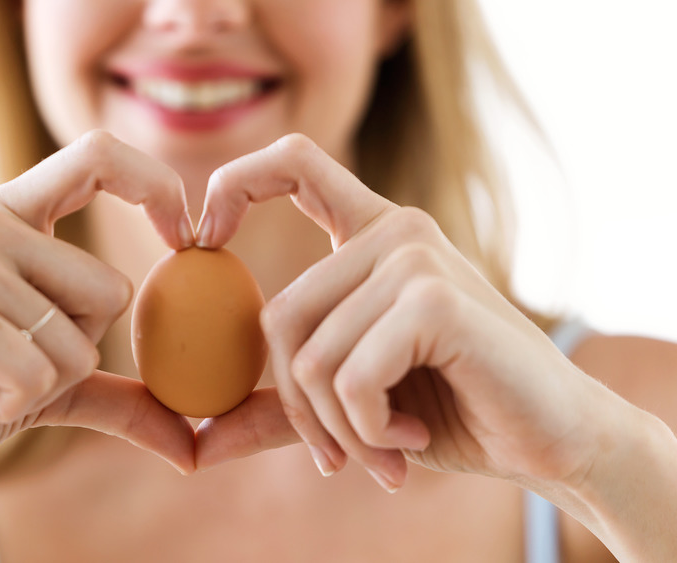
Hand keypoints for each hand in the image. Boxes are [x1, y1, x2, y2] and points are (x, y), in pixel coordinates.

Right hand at [0, 131, 198, 493]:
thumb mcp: (46, 385)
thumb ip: (116, 394)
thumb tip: (192, 446)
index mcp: (11, 214)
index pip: (98, 154)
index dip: (156, 185)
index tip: (186, 236)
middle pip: (113, 290)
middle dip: (76, 352)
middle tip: (3, 359)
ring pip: (80, 340)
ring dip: (39, 384)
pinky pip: (40, 372)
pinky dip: (11, 403)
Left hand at [195, 134, 604, 491]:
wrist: (551, 440)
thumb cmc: (450, 410)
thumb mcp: (350, 404)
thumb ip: (280, 407)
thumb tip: (198, 439)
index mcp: (371, 234)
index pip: (294, 163)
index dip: (234, 183)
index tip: (202, 241)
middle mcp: (394, 232)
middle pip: (279, 315)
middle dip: (300, 408)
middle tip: (336, 456)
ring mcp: (415, 257)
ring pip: (311, 355)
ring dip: (338, 429)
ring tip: (383, 449)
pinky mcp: (434, 299)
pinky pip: (350, 377)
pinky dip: (367, 430)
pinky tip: (410, 438)